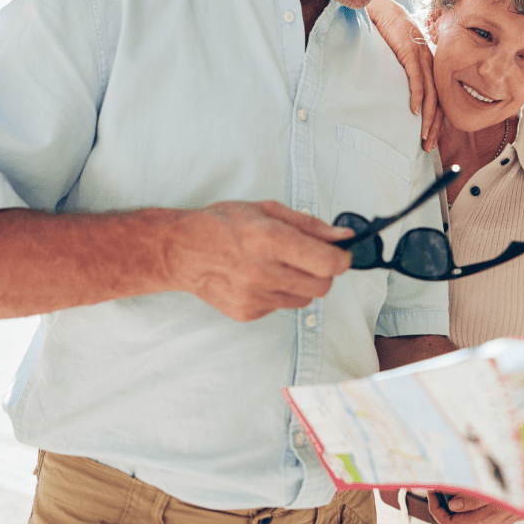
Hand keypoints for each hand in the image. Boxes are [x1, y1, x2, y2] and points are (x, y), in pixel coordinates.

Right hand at [163, 200, 352, 320]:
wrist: (181, 250)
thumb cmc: (222, 224)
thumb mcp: (267, 210)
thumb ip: (309, 225)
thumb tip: (342, 236)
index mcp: (269, 239)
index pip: (327, 263)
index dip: (342, 259)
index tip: (341, 254)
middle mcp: (262, 271)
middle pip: (322, 286)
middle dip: (324, 272)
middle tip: (310, 259)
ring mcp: (254, 296)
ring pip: (304, 299)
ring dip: (301, 284)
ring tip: (278, 266)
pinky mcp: (247, 312)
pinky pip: (281, 307)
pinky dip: (279, 294)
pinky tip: (258, 278)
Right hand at [367, 0, 441, 151]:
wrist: (385, 12)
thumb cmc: (391, 36)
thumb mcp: (401, 61)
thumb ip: (405, 78)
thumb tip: (401, 102)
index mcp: (430, 69)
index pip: (439, 100)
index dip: (436, 122)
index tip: (431, 140)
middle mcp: (430, 66)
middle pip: (439, 102)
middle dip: (434, 127)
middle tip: (428, 147)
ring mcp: (421, 59)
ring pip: (430, 94)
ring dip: (427, 117)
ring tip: (422, 136)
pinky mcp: (410, 52)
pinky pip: (416, 77)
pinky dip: (416, 95)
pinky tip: (413, 110)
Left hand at [425, 473, 523, 523]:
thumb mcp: (506, 485)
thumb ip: (479, 495)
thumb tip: (452, 503)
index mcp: (489, 516)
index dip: (435, 509)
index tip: (432, 489)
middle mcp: (490, 520)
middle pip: (454, 521)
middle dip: (440, 503)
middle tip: (436, 482)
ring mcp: (497, 517)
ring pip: (466, 513)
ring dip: (454, 497)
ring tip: (452, 476)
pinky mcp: (504, 510)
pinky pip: (479, 508)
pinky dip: (469, 495)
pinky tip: (471, 478)